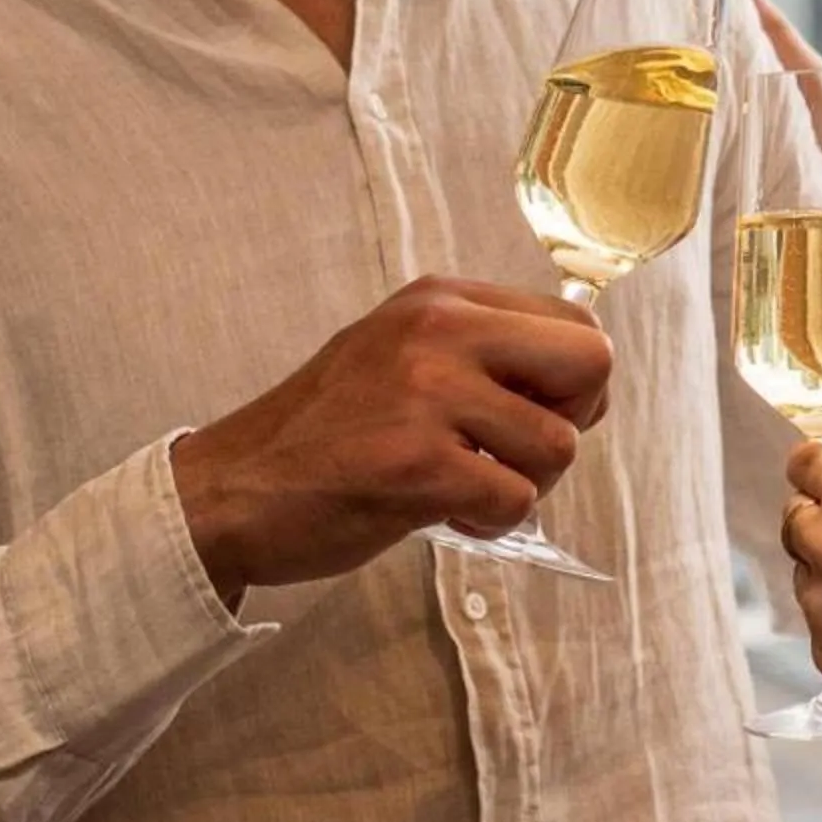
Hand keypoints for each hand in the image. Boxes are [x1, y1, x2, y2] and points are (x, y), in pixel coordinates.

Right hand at [173, 276, 612, 597]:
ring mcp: (428, 395)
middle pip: (591, 364)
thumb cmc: (326, 433)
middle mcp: (439, 331)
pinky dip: (489, 522)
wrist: (231, 489)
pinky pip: (514, 500)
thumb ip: (481, 351)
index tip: (529, 413)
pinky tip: (441, 513)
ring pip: (558, 446)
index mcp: (440, 299)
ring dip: (523, 485)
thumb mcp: (401, 353)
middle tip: (513, 453)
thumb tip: (582, 379)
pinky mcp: (417, 465)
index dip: (574, 381)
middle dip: (570, 423)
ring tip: (464, 487)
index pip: (573, 321)